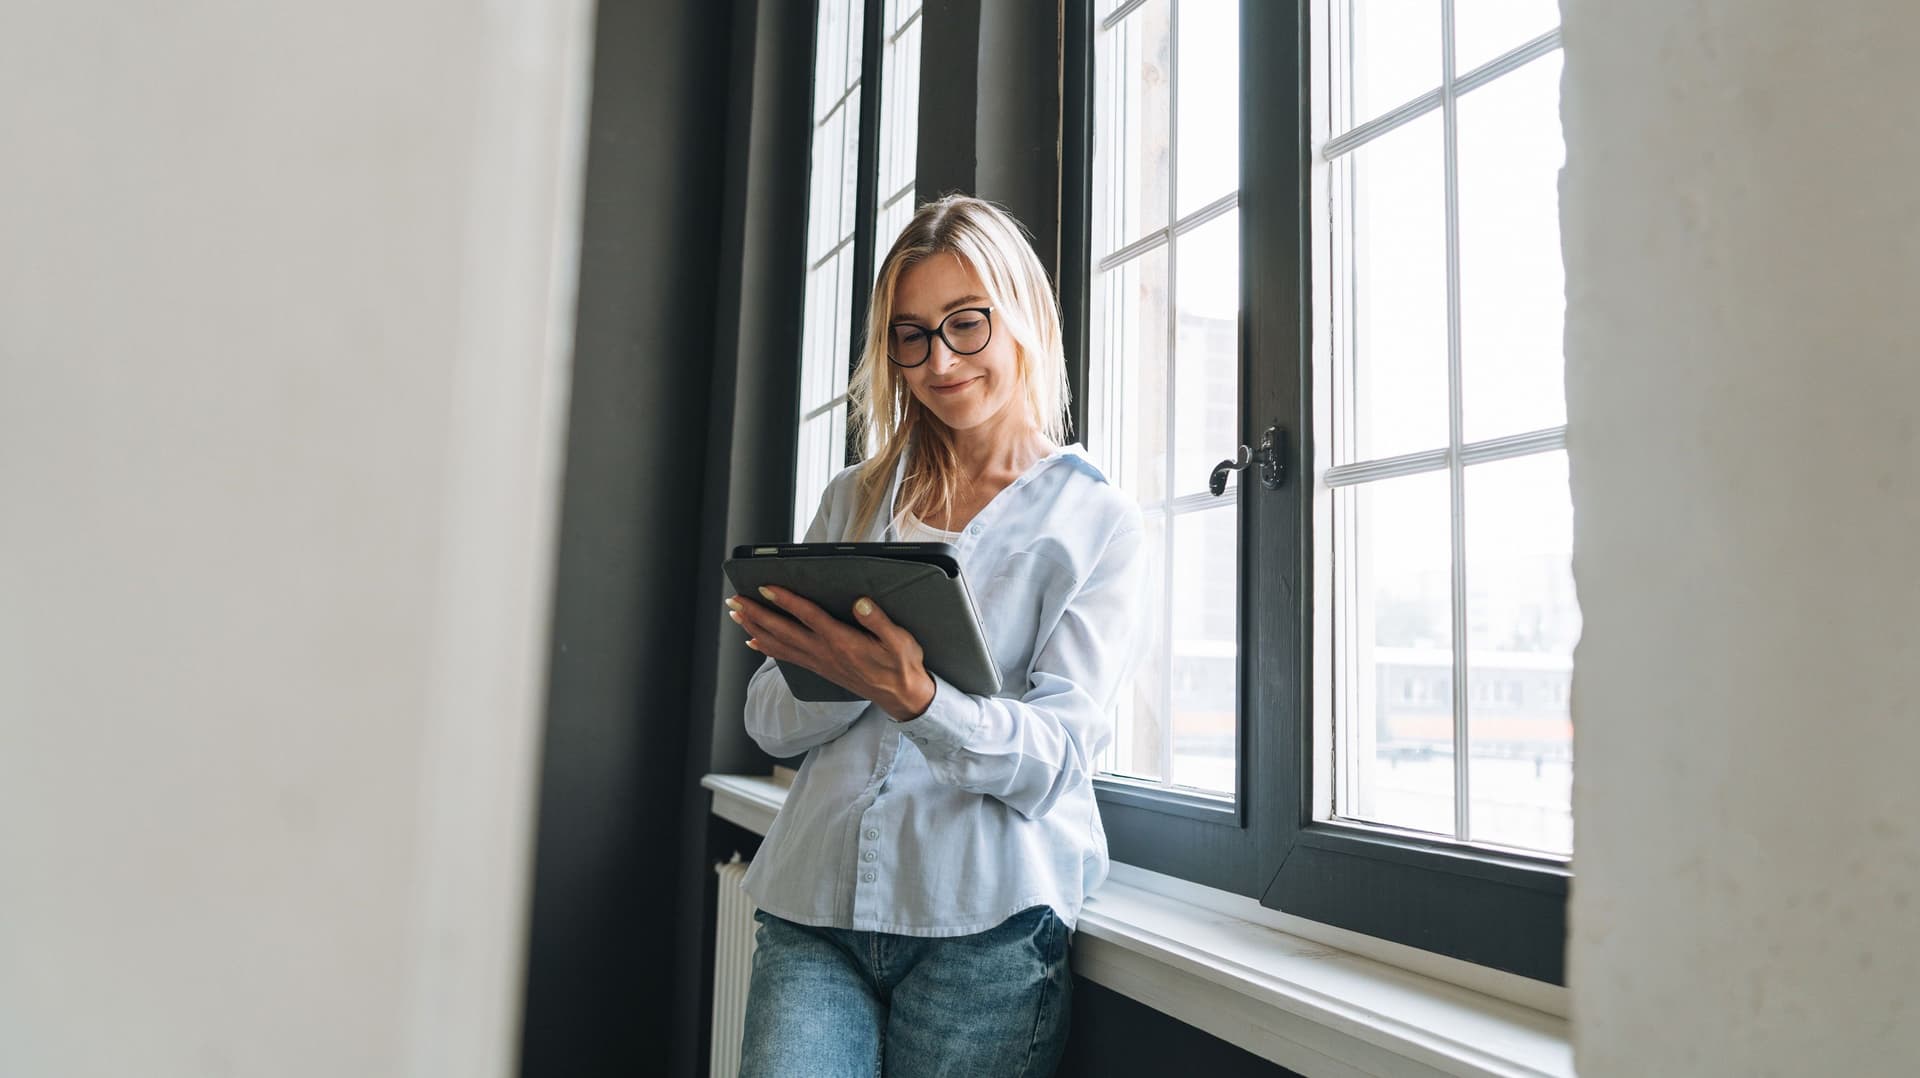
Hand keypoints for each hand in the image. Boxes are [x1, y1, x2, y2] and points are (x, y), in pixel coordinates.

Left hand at [728, 587, 935, 721]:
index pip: (808, 616)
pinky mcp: (819, 668)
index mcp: (842, 641)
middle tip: (734, 600)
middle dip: (756, 614)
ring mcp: (819, 662)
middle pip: (782, 630)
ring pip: (778, 644)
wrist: (901, 697)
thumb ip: (879, 621)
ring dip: (754, 628)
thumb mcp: (899, 641)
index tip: (765, 587)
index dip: (785, 601)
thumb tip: (861, 602)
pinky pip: (785, 657)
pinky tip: (753, 641)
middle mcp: (824, 652)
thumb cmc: (901, 665)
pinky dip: (765, 648)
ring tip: (736, 615)